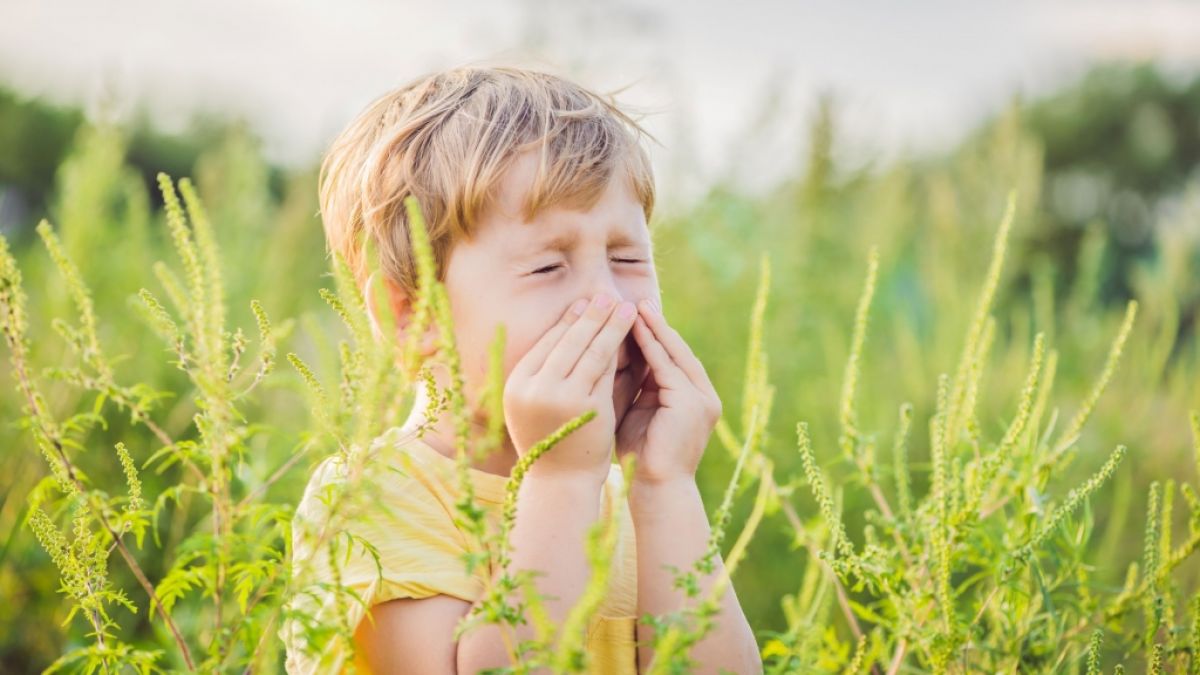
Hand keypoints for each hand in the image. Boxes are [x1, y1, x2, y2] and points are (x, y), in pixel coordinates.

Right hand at [503, 292, 637, 487]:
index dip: (568, 321)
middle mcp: (532, 387)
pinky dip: (617, 348)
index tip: (584, 303)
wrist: (561, 483)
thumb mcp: (544, 403)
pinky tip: (629, 333)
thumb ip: (556, 372)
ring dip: (608, 324)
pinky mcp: (584, 405)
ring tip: (624, 305)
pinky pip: (604, 369)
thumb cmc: (555, 440)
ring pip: (588, 350)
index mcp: (516, 384)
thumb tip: (576, 328)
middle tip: (606, 294)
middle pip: (567, 341)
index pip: (547, 343)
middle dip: (590, 315)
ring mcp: (558, 396)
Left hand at [615, 299, 721, 486]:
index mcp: (694, 399)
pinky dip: (650, 347)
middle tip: (636, 299)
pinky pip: (667, 367)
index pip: (673, 359)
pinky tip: (635, 329)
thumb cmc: (640, 457)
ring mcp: (702, 399)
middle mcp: (704, 396)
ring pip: (674, 354)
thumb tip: (614, 356)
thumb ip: (635, 386)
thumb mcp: (638, 412)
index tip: (633, 314)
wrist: (656, 490)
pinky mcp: (692, 403)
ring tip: (635, 306)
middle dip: (657, 325)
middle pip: (678, 351)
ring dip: (654, 329)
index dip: (654, 336)